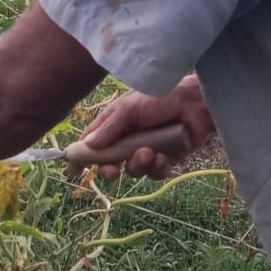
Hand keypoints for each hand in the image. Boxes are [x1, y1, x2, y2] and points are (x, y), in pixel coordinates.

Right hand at [80, 75, 215, 180]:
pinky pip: (154, 173)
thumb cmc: (160, 98)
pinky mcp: (165, 159)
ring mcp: (146, 149)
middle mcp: (128, 138)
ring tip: (149, 153)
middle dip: (109, 169)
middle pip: (110, 162)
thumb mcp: (129, 108)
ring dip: (138, 165)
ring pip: (133, 170)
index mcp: (114, 123)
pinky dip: (157, 167)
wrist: (196, 103)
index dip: (81, 157)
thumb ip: (110, 127)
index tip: (73, 171)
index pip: (92, 142)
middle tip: (113, 172)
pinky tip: (164, 156)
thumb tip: (89, 144)